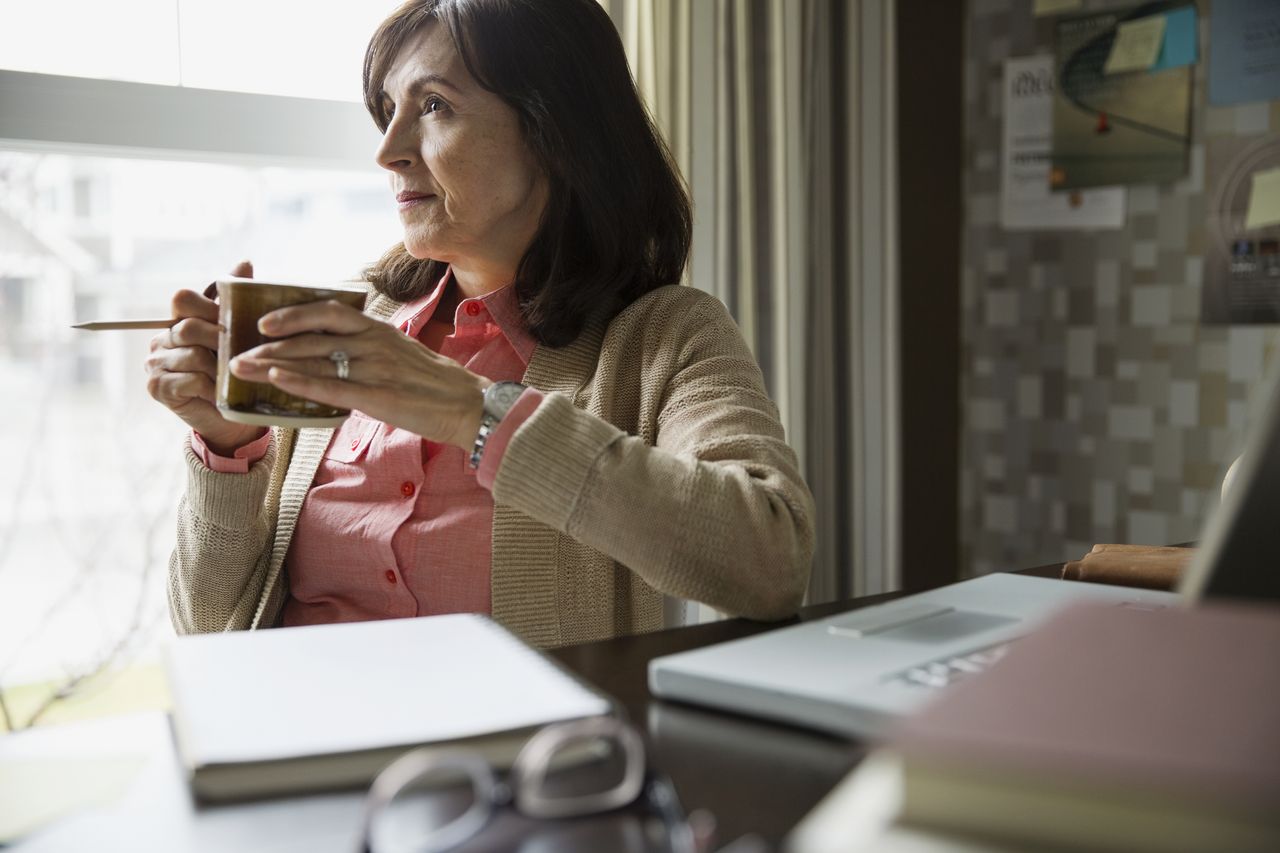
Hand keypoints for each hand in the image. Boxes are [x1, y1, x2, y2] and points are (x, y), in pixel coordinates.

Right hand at [144, 260, 266, 454]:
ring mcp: (154, 364)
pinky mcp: (157, 388)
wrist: (232, 417)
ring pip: (193, 355)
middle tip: (241, 354)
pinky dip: (212, 387)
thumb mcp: (239, 335)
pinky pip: (190, 380)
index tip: (233, 324)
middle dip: (221, 341)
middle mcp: (161, 339)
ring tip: (234, 376)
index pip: (183, 298)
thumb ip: (236, 301)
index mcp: (179, 321)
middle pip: (189, 327)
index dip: (210, 308)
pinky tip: (222, 393)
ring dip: (221, 369)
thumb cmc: (235, 372)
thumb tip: (245, 262)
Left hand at [228, 299, 491, 448]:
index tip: (263, 322)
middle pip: (312, 335)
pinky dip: (301, 381)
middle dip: (269, 343)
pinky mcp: (379, 396)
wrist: (468, 406)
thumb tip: (336, 348)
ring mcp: (376, 368)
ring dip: (273, 362)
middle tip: (237, 351)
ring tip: (242, 368)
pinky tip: (277, 378)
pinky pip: (332, 386)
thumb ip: (369, 346)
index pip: (327, 311)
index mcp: (378, 330)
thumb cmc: (433, 383)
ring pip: (316, 359)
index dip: (292, 313)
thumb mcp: (401, 352)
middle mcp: (374, 343)